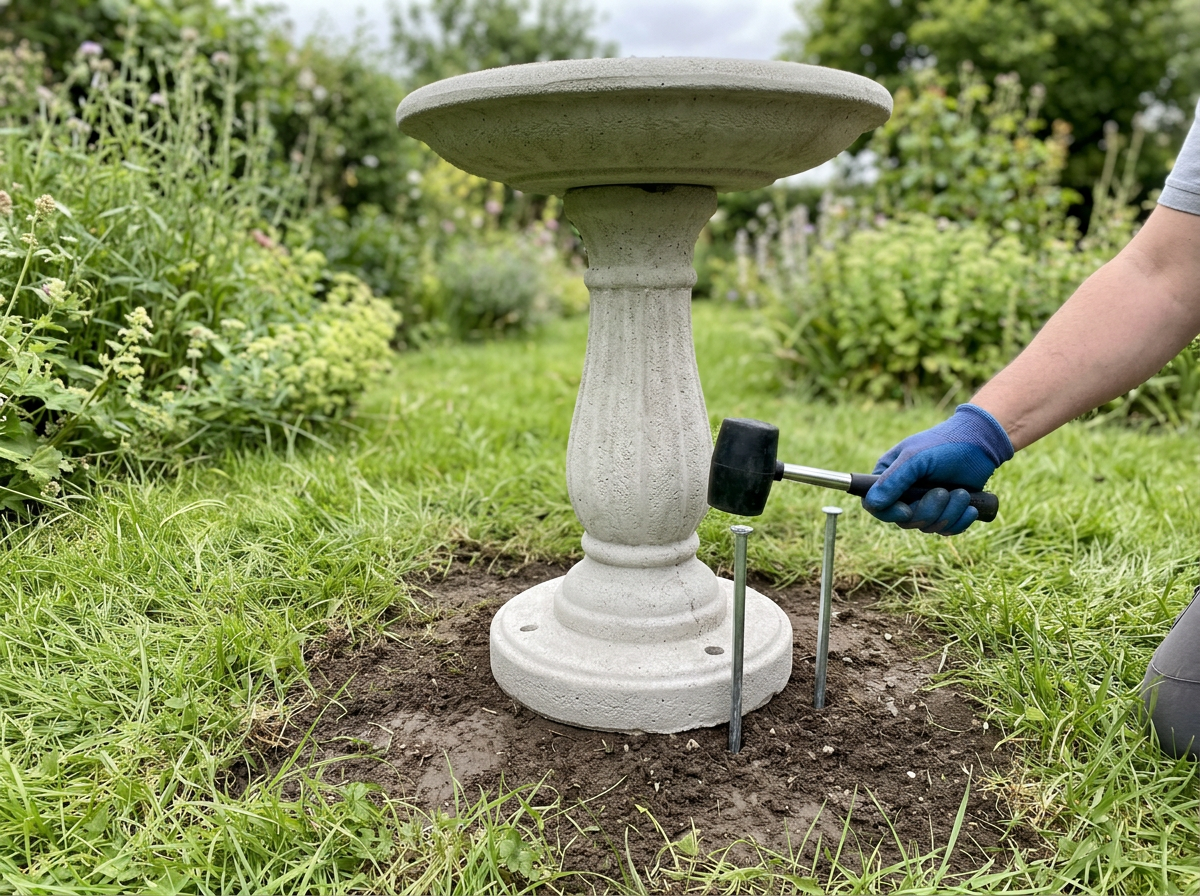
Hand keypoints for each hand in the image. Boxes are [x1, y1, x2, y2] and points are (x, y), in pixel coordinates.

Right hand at [862, 404, 1012, 534]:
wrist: (981, 444)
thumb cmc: (944, 445)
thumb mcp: (915, 458)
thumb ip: (893, 480)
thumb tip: (872, 503)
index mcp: (889, 477)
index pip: (875, 506)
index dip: (889, 513)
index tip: (907, 510)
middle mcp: (904, 493)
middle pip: (905, 521)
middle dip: (928, 510)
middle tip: (943, 492)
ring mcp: (926, 504)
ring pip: (928, 527)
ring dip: (948, 512)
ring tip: (961, 493)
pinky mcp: (946, 512)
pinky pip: (947, 530)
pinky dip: (960, 520)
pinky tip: (970, 506)